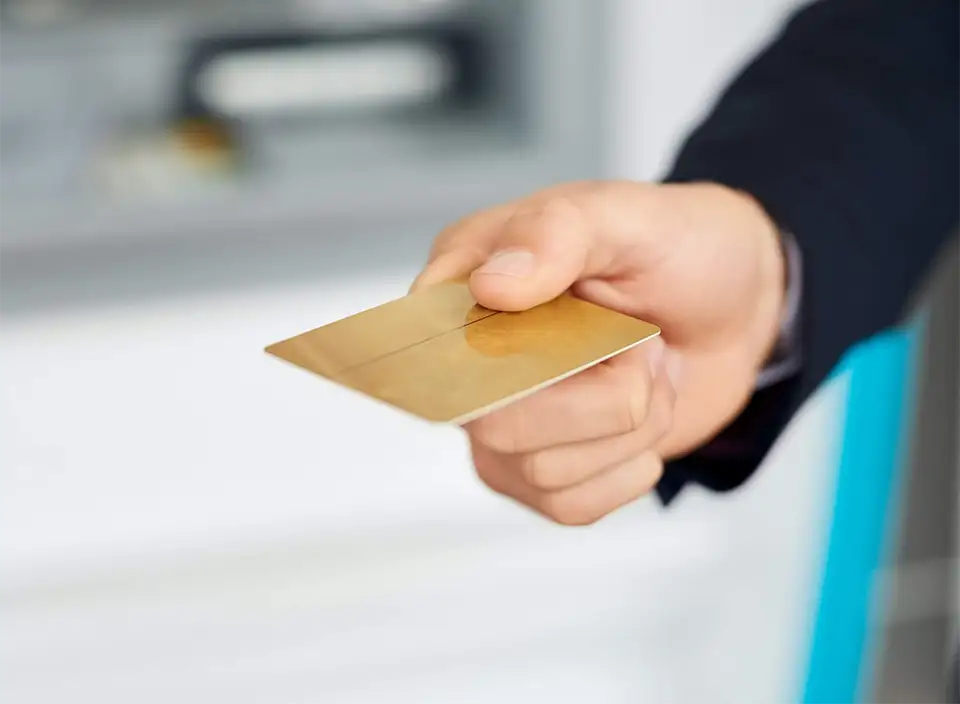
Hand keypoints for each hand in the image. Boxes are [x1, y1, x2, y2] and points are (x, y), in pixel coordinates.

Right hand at [411, 181, 785, 524]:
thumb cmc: (676, 249)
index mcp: (466, 279)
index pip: (427, 343)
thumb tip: (490, 285)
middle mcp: (470, 358)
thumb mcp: (628, 217)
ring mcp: (503, 420)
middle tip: (641, 341)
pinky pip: (569, 506)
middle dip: (600, 394)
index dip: (497, 356)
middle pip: (494, 422)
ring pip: (542, 471)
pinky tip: (643, 419)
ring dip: (629, 425)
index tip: (568, 333)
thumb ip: (556, 234)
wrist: (738, 308)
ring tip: (647, 368)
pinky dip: (627, 469)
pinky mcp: (541, 469)